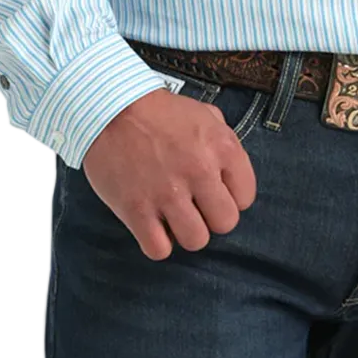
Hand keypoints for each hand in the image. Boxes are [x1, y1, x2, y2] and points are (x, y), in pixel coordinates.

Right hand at [82, 86, 257, 259]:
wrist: (110, 108)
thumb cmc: (158, 111)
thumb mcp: (202, 112)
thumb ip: (223, 139)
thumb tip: (230, 168)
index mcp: (221, 147)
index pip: (246, 197)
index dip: (231, 197)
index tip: (215, 192)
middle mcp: (199, 172)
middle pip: (225, 223)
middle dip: (212, 218)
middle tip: (196, 207)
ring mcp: (168, 193)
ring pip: (196, 241)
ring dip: (186, 232)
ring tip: (173, 217)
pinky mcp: (137, 209)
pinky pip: (159, 249)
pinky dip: (157, 243)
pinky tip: (152, 227)